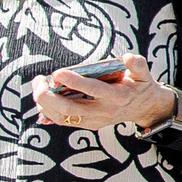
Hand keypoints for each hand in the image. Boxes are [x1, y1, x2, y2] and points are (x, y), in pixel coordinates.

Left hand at [31, 55, 172, 133]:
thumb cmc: (138, 85)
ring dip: (45, 103)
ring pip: (62, 117)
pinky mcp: (88, 124)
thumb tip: (128, 57)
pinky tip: (42, 98)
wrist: (143, 108)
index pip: (93, 90)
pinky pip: (63, 121)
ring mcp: (94, 121)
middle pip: (70, 108)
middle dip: (49, 96)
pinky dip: (49, 111)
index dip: (75, 81)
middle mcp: (104, 111)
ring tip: (39, 85)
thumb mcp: (143, 73)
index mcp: (117, 96)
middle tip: (39, 80)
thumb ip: (138, 64)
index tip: (57, 72)